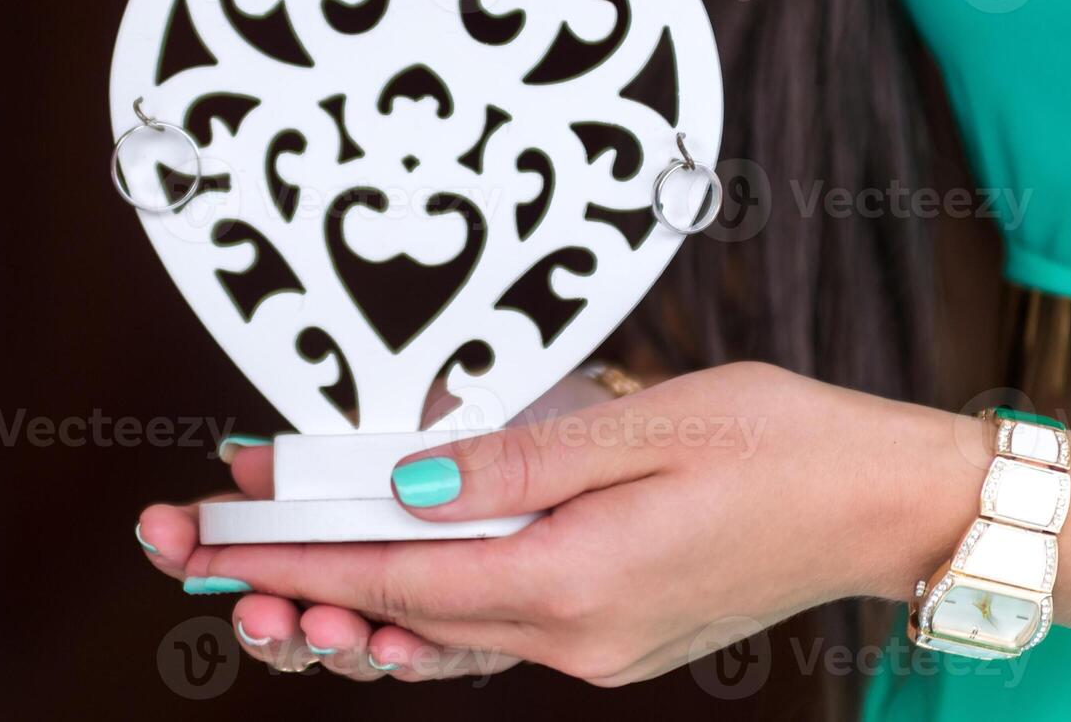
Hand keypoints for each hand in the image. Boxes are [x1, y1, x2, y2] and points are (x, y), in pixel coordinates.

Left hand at [139, 363, 978, 685]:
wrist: (881, 505)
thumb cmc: (785, 446)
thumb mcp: (651, 424)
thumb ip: (521, 459)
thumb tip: (410, 482)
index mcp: (576, 583)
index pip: (392, 579)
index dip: (288, 556)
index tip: (203, 538)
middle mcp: (574, 636)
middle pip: (395, 619)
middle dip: (286, 586)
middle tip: (189, 548)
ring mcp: (592, 645)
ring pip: (432, 638)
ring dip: (342, 609)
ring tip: (259, 583)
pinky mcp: (608, 630)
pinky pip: (483, 631)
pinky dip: (415, 609)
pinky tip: (375, 592)